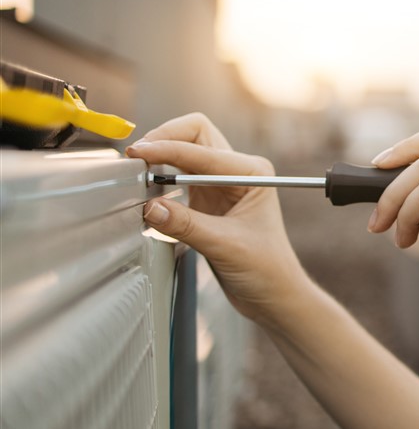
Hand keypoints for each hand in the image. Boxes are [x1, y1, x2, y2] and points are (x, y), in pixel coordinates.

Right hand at [125, 112, 305, 322]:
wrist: (273, 295)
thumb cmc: (266, 269)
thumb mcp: (226, 246)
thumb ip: (187, 225)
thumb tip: (149, 207)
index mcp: (252, 172)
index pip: (203, 148)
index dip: (168, 149)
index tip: (140, 155)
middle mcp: (238, 171)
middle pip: (194, 134)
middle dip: (165, 138)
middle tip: (137, 156)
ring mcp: (220, 183)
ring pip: (184, 151)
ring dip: (160, 156)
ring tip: (137, 170)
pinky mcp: (206, 199)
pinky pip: (177, 175)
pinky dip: (160, 175)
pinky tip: (146, 188)